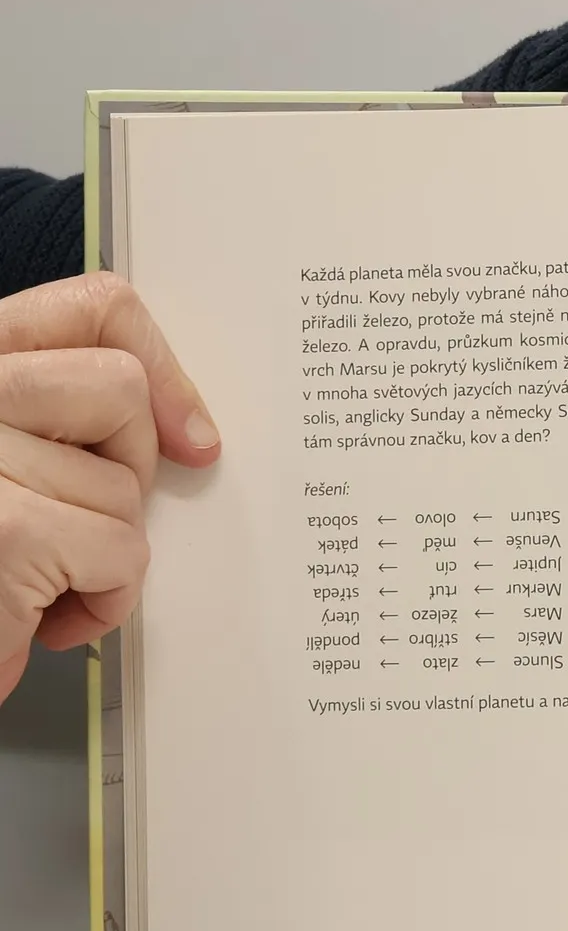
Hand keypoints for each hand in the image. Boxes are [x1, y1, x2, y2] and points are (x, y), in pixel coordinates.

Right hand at [0, 273, 219, 702]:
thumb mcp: (9, 460)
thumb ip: (61, 416)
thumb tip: (187, 428)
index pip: (89, 309)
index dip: (158, 365)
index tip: (186, 432)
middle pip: (120, 388)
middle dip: (128, 468)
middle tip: (78, 522)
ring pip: (123, 483)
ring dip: (105, 548)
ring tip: (40, 579)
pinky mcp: (9, 531)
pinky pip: (120, 553)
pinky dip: (102, 601)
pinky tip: (41, 621)